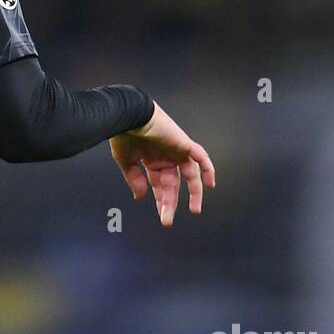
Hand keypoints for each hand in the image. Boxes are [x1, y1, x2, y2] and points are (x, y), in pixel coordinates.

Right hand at [110, 102, 215, 226]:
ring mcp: (176, 150)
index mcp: (152, 159)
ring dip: (194, 192)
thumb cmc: (124, 134)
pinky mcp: (184, 144)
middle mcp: (166, 156)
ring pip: (190, 174)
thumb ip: (134, 178)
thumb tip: (141, 197)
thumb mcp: (125, 160)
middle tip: (166, 220)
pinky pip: (201, 157)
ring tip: (194, 209)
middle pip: (173, 183)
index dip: (162, 200)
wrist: (129, 114)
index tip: (162, 215)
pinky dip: (207, 169)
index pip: (160, 184)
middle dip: (170, 202)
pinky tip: (209, 184)